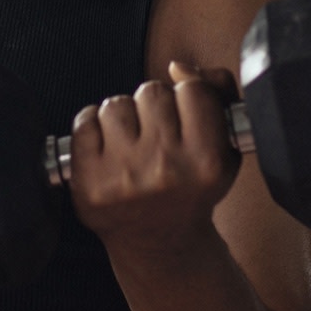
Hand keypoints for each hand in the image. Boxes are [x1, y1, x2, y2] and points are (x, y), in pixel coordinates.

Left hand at [67, 61, 242, 262]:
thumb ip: (218, 92)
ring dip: (123, 117)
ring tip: (132, 144)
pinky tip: (107, 149)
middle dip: (153, 106)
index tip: (186, 118)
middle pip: (152, 91)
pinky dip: (92, 128)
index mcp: (206, 161)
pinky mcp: (89, 184)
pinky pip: (84, 122)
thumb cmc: (192, 186)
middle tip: (157, 134)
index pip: (193, 89)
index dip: (188, 98)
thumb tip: (178, 67)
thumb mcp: (226, 146)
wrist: (160, 243)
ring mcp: (123, 177)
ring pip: (116, 103)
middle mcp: (165, 169)